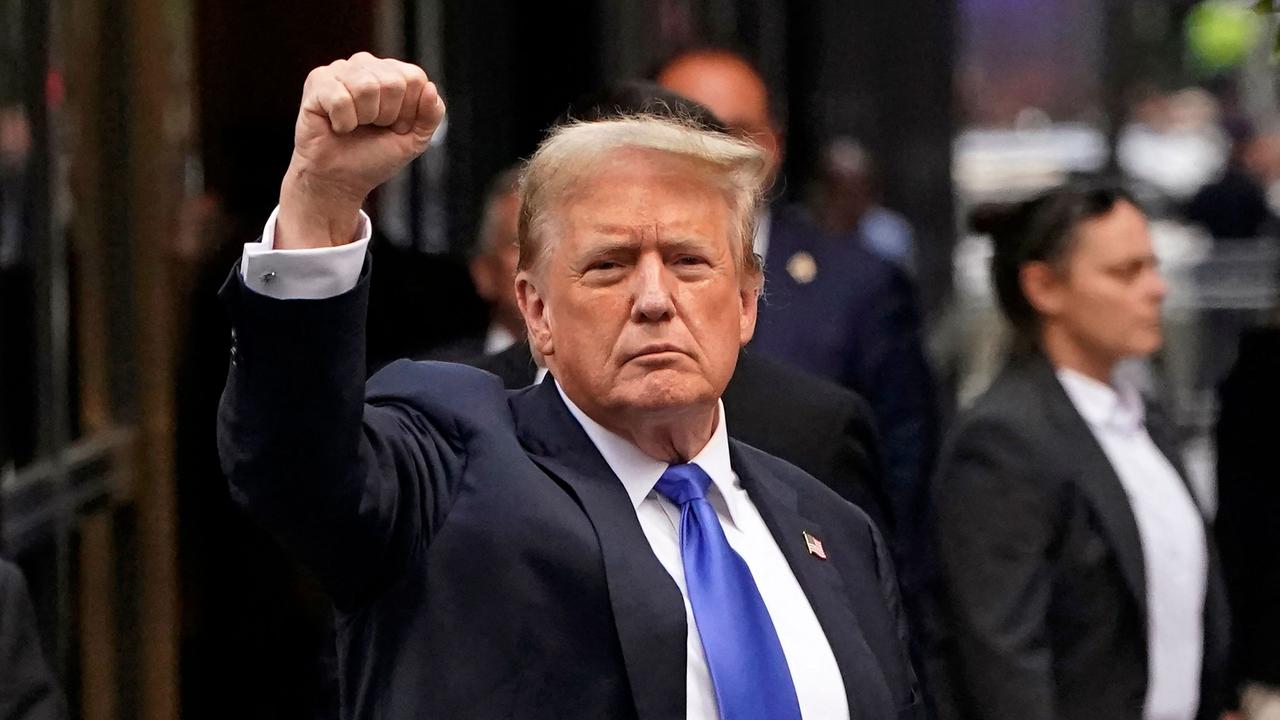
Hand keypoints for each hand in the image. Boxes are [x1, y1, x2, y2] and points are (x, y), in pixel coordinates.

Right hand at [276, 52, 444, 248]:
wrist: (340, 179)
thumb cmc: (374, 157)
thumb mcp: (414, 140)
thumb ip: (431, 115)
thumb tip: (430, 88)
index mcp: (393, 73)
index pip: (415, 78)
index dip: (408, 111)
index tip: (395, 126)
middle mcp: (366, 65)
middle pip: (392, 82)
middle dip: (386, 116)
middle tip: (372, 128)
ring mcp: (340, 70)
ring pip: (366, 87)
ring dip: (363, 118)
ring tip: (355, 125)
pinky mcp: (317, 81)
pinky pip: (340, 98)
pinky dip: (343, 122)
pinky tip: (337, 125)